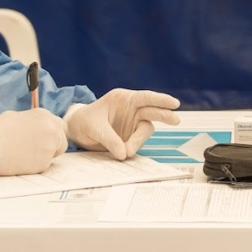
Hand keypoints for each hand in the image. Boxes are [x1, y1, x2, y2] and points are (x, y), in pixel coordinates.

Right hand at [0, 108, 67, 175]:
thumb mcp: (16, 116)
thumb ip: (32, 120)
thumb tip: (35, 125)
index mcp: (44, 115)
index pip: (59, 124)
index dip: (52, 131)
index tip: (45, 136)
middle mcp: (51, 130)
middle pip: (62, 139)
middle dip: (54, 143)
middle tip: (38, 147)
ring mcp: (50, 147)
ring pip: (55, 152)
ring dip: (46, 153)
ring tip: (27, 153)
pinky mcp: (44, 163)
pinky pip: (45, 163)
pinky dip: (36, 163)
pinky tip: (22, 160)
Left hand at [65, 89, 180, 159]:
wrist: (76, 132)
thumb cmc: (84, 121)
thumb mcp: (94, 127)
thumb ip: (109, 138)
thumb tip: (124, 153)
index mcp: (123, 99)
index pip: (145, 97)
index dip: (161, 100)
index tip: (174, 103)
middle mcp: (132, 110)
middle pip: (152, 111)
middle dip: (164, 115)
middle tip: (175, 120)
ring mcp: (132, 124)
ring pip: (145, 130)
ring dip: (139, 140)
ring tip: (128, 151)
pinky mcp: (130, 137)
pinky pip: (137, 142)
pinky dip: (133, 147)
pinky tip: (125, 152)